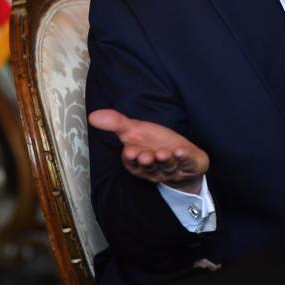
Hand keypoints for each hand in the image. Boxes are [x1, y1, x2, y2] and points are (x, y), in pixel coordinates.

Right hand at [88, 109, 209, 193]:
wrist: (180, 153)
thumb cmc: (154, 142)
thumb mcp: (135, 130)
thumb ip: (116, 124)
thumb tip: (92, 115)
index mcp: (140, 163)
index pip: (133, 164)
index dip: (132, 159)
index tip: (129, 151)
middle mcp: (155, 169)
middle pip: (150, 168)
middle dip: (148, 162)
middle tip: (146, 155)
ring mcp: (174, 169)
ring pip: (168, 167)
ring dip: (166, 161)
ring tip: (163, 153)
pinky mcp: (191, 165)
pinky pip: (189, 163)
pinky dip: (186, 158)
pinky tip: (182, 150)